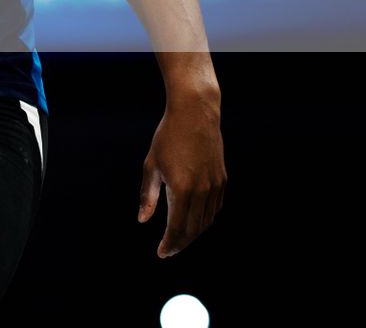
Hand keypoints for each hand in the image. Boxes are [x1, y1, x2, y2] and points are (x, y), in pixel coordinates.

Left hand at [137, 93, 225, 256]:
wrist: (195, 113)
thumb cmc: (168, 137)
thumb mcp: (151, 165)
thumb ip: (147, 195)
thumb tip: (142, 221)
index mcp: (182, 189)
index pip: (177, 228)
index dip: (169, 244)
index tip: (161, 253)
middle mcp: (202, 191)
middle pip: (193, 230)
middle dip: (180, 243)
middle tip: (168, 250)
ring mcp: (215, 186)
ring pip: (207, 222)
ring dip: (193, 233)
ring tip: (179, 237)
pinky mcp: (222, 180)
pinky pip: (215, 208)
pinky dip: (205, 220)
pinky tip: (193, 220)